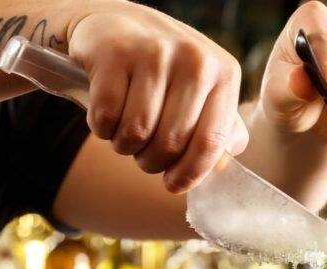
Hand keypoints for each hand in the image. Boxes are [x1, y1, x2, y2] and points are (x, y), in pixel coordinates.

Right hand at [67, 0, 248, 192]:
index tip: (173, 186)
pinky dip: (102, 128)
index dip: (191, 173)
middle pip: (171, 142)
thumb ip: (219, 129)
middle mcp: (194, 59)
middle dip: (152, 162)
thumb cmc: (165, 71)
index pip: (212, 141)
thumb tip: (219, 166)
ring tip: (126, 135)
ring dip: (125, 146)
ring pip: (137, 132)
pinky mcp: (113, 52)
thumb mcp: (203, 92)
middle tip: (144, 156)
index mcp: (224, 73)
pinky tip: (106, 117)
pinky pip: (106, 116)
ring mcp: (154, 52)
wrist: (114, 24)